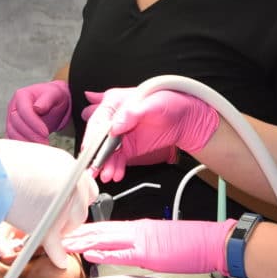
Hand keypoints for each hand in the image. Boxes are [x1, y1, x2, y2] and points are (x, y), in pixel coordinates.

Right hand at [0, 138, 98, 267]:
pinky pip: (56, 245)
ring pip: (70, 226)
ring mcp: (61, 205)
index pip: (87, 189)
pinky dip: (57, 255)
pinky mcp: (48, 224)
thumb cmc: (1, 162)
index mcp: (68, 165)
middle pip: (81, 209)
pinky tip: (60, 261)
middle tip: (56, 221)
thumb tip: (48, 183)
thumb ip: (49, 173)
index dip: (77, 200)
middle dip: (70, 217)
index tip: (68, 206)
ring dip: (61, 231)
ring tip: (47, 231)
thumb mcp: (35, 158)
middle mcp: (71, 184)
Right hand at [6, 80, 71, 142]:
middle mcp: (13, 106)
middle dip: (31, 135)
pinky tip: (33, 150)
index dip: (33, 123)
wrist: (53, 104)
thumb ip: (46, 100)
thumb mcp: (54, 94)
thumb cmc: (54, 97)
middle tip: (45, 143)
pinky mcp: (14, 129)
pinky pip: (13, 139)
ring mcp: (11, 118)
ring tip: (40, 147)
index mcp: (21, 95)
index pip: (23, 111)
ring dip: (26, 142)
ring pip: (12, 133)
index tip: (45, 133)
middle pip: (16, 123)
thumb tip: (37, 108)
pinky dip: (22, 146)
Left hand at [62, 219, 237, 274]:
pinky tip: (92, 253)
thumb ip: (140, 244)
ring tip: (65, 242)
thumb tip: (125, 250)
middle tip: (56, 232)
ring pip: (107, 238)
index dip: (86, 228)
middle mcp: (138, 229)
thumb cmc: (191, 243)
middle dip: (78, 233)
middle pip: (101, 230)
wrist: (212, 242)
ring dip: (84, 241)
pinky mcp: (150, 252)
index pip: (107, 227)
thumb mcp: (160, 241)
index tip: (68, 229)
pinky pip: (124, 253)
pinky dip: (106, 252)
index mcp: (139, 227)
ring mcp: (143, 240)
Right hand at [81, 88, 219, 182]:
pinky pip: (117, 159)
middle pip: (98, 137)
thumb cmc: (169, 103)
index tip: (92, 148)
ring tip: (107, 174)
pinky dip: (115, 167)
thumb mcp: (153, 103)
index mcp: (115, 102)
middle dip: (96, 153)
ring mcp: (119, 135)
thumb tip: (116, 125)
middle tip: (94, 166)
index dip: (93, 135)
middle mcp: (113, 119)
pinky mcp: (127, 148)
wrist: (184, 119)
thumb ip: (133, 112)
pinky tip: (116, 174)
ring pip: (106, 151)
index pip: (98, 119)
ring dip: (104, 164)